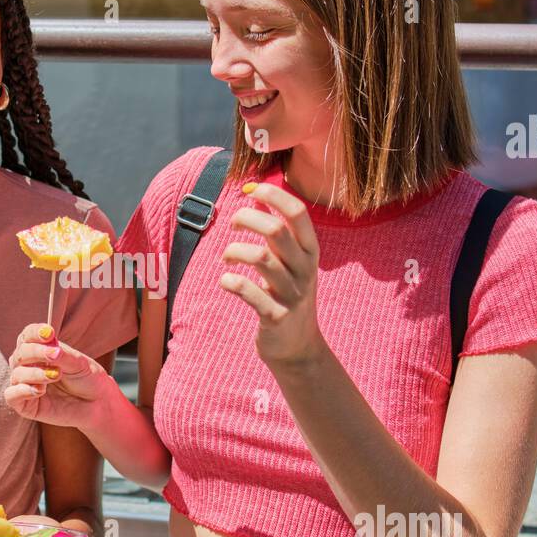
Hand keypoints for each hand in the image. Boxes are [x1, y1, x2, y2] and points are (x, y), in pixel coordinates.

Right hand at [1, 323, 111, 428]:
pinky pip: (11, 395)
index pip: (28, 336)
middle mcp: (28, 366)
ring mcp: (25, 385)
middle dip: (36, 352)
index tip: (49, 333)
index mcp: (39, 350)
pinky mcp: (25, 405)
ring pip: (17, 374)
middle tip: (55, 355)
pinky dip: (21, 391)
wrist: (98, 403)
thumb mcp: (78, 363)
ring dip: (35, 373)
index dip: (35, 333)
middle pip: (20, 353)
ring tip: (55, 375)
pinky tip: (40, 390)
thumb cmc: (87, 379)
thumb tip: (50, 350)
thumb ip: (62, 355)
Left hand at [220, 181, 323, 365]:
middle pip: (276, 231)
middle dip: (247, 219)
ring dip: (234, 251)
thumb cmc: (288, 295)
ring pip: (260, 258)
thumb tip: (256, 195)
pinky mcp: (275, 316)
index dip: (273, 195)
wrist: (297, 347)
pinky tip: (226, 281)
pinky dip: (231, 282)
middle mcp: (304, 269)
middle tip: (233, 224)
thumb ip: (278, 232)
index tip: (251, 190)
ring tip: (226, 257)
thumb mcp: (290, 262)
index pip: (298, 212)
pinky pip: (249, 292)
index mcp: (310, 251)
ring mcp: (292, 294)